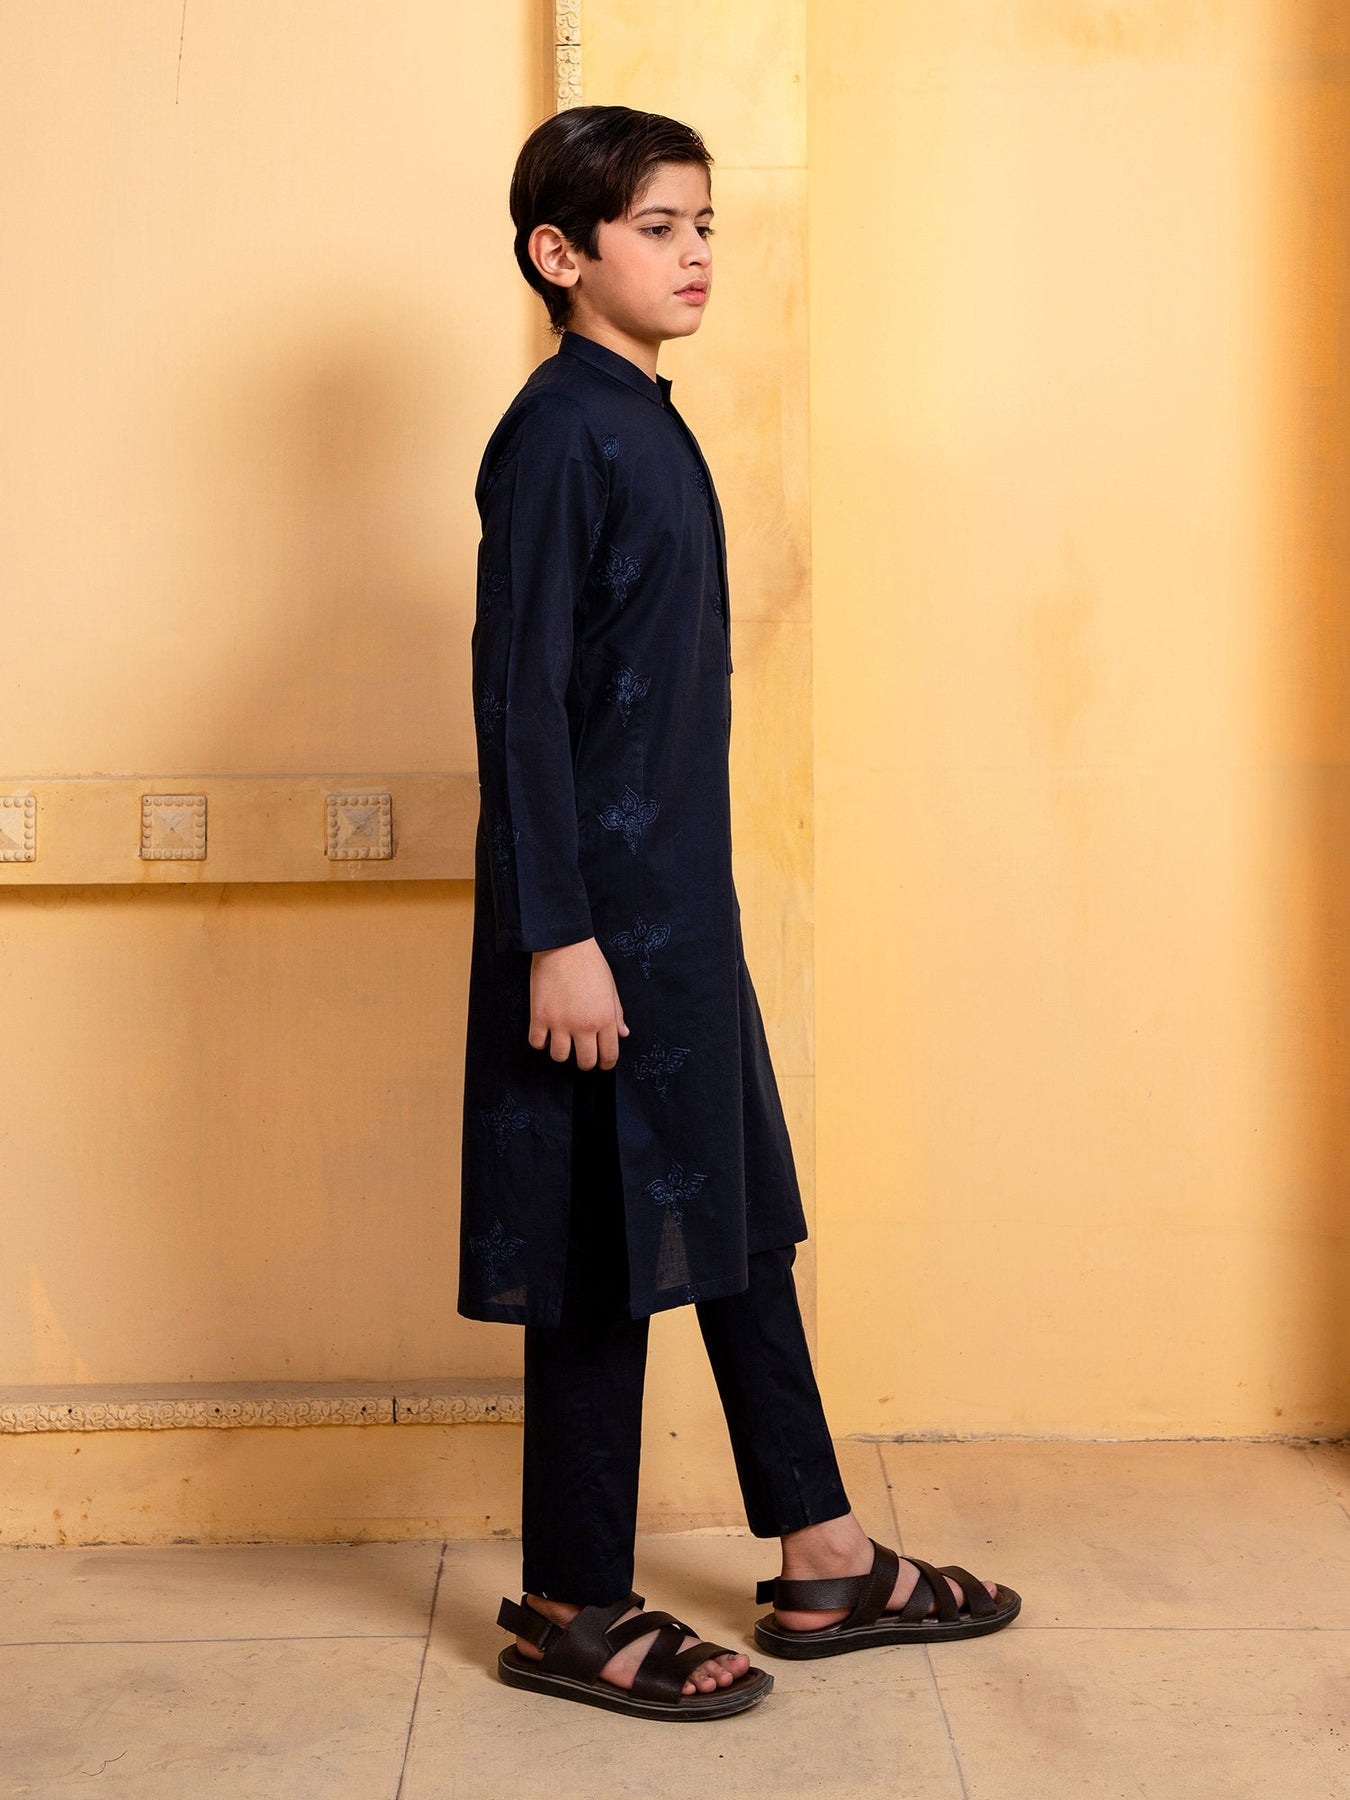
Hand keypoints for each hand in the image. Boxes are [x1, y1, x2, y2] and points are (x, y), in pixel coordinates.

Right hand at [528, 938, 629, 1068]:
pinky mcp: (539, 1016)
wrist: (563, 944)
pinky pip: (537, 1043)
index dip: (607, 1063)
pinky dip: (541, 1041)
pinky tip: (545, 1033)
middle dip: (586, 1062)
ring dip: (562, 1052)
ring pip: (559, 1057)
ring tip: (562, 1041)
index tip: (603, 1063)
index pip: (609, 1055)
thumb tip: (623, 1033)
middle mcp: (583, 1025)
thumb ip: (617, 1014)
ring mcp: (560, 1022)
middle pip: (585, 1062)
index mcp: (605, 1018)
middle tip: (583, 1054)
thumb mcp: (610, 987)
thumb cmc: (589, 962)